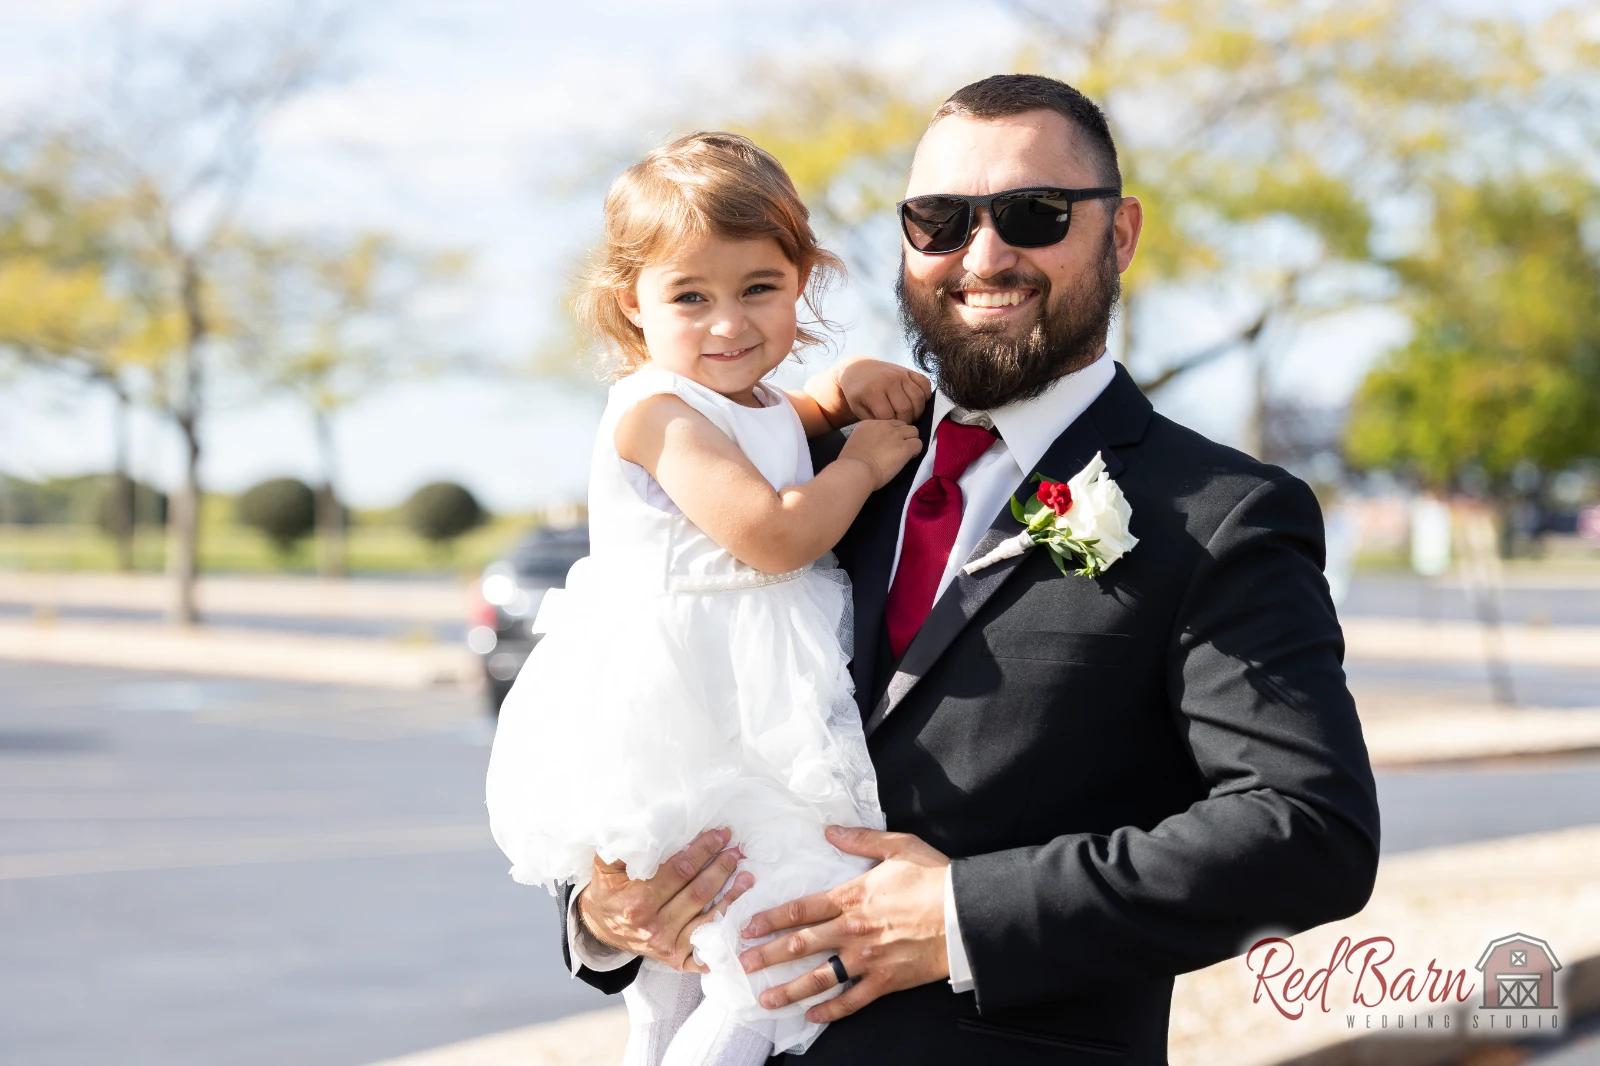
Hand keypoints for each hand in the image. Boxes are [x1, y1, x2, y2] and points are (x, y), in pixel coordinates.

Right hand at [578, 827, 754, 971]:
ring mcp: (667, 946)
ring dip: (732, 896)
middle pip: (698, 893)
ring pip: (708, 918)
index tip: (719, 835)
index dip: (703, 851)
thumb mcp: (606, 865)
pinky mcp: (677, 959)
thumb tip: (650, 826)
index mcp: (638, 902)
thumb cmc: (608, 892)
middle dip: (721, 868)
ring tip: (747, 876)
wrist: (600, 929)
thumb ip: (624, 847)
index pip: (679, 871)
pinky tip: (740, 915)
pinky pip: (708, 946)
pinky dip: (726, 931)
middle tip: (737, 850)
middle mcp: (654, 927)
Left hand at [736, 826, 949, 1022]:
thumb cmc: (935, 877)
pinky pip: (853, 1000)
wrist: (966, 915)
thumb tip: (829, 830)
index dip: (771, 918)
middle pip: (801, 945)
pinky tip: (812, 1016)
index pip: (801, 909)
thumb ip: (859, 840)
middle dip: (768, 956)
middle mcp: (853, 930)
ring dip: (790, 989)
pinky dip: (831, 1011)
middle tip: (743, 965)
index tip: (748, 927)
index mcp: (852, 897)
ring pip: (820, 977)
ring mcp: (868, 959)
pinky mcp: (886, 981)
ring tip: (765, 998)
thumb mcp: (898, 847)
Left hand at [808, 357, 932, 426]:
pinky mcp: (909, 370)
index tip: (890, 428)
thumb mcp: (858, 408)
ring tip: (911, 416)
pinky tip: (918, 403)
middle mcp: (889, 380)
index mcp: (873, 391)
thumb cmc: (859, 393)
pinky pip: (925, 384)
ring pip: (918, 397)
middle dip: (906, 421)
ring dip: (918, 411)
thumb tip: (893, 430)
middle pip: (906, 408)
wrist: (859, 369)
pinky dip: (926, 395)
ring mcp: (901, 374)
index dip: (891, 426)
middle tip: (903, 425)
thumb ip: (874, 421)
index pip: (888, 416)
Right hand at [837, 419, 921, 489]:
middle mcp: (883, 425)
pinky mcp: (905, 447)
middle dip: (903, 435)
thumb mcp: (855, 444)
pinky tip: (909, 459)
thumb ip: (865, 441)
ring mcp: (895, 435)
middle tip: (899, 448)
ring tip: (906, 453)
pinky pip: (918, 444)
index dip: (890, 434)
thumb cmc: (850, 464)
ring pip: (913, 431)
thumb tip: (871, 447)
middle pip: (902, 424)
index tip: (887, 445)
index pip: (888, 423)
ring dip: (911, 441)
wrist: (855, 470)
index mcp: (868, 424)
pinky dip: (916, 451)